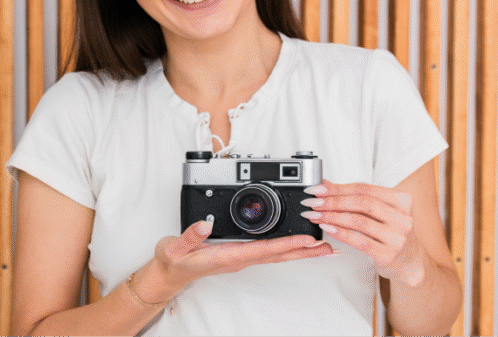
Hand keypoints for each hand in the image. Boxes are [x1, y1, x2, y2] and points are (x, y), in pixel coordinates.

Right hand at [132, 219, 335, 303]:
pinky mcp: (239, 255)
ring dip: (300, 251)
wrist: (169, 274)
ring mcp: (240, 258)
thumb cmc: (173, 261)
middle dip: (304, 251)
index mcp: (227, 256)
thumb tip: (205, 224)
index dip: (286, 244)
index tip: (306, 239)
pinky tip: (295, 245)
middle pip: (278, 255)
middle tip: (328, 247)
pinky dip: (286, 248)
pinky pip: (269, 252)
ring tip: (321, 247)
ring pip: (276, 255)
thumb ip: (189, 236)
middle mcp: (238, 258)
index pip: (262, 249)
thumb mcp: (175, 248)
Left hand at [300, 179, 426, 285]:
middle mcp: (403, 218)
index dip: (338, 188)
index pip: (364, 189)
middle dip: (333, 202)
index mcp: (402, 200)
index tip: (317, 189)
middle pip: (362, 203)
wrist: (411, 263)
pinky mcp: (389, 255)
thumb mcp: (379, 212)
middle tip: (313, 203)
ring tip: (316, 215)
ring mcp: (398, 237)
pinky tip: (327, 228)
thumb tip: (324, 184)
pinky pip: (360, 241)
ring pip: (359, 221)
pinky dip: (341, 233)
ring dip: (333, 217)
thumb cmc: (391, 233)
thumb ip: (355, 198)